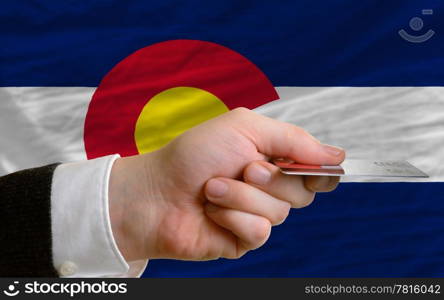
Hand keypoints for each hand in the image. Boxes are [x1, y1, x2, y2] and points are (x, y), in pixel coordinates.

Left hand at [108, 108, 344, 261]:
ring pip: (279, 212)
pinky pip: (259, 232)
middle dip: (271, 178)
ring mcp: (256, 214)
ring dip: (242, 196)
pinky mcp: (244, 238)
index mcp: (271, 157)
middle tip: (243, 168)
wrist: (156, 192)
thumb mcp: (244, 128)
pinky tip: (212, 212)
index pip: (314, 168)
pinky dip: (233, 218)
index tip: (311, 168)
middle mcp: (268, 187)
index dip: (319, 170)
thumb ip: (293, 139)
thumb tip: (337, 154)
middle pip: (303, 192)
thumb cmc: (194, 155)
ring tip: (212, 188)